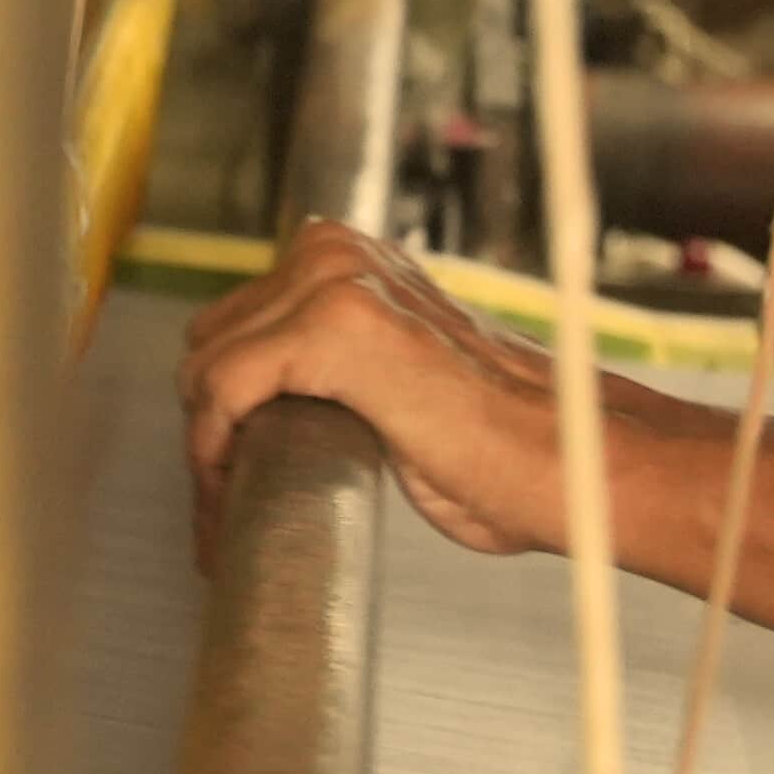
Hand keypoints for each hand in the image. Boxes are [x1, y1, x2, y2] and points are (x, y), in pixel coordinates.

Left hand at [178, 222, 585, 557]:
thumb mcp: (395, 384)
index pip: (237, 326)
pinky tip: (229, 504)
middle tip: (221, 511)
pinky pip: (222, 390)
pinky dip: (211, 454)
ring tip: (224, 522)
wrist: (569, 460)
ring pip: (206, 369)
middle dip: (207, 431)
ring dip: (205, 453)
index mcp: (348, 259)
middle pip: (210, 343)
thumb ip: (339, 375)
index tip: (223, 485)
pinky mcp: (331, 326)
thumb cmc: (502, 447)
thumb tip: (267, 413)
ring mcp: (333, 279)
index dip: (218, 412)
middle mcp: (335, 252)